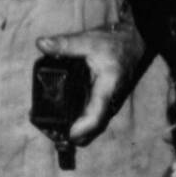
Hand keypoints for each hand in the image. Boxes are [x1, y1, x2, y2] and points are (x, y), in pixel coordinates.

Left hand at [36, 20, 147, 145]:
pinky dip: (79, 121)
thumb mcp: (89, 41)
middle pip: (92, 129)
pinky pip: (92, 117)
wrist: (133, 43)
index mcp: (107, 89)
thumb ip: (66, 44)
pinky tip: (62, 116)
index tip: (67, 134)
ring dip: (76, 130)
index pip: (96, 118)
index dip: (81, 129)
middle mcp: (109, 102)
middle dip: (73, 135)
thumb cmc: (114, 43)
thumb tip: (42, 44)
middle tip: (50, 132)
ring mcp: (108, 103)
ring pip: (93, 126)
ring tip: (51, 128)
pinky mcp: (104, 101)